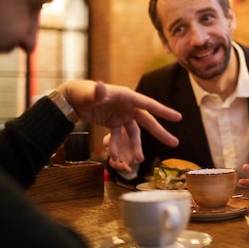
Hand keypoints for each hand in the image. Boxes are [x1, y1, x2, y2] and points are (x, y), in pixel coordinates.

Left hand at [56, 80, 180, 171]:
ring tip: (138, 160)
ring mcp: (121, 115)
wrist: (70, 100)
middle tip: (174, 143)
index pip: (148, 104)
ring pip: (134, 133)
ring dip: (135, 146)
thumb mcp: (89, 94)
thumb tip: (101, 86)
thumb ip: (97, 93)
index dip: (163, 111)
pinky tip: (115, 157)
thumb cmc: (81, 92)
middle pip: (147, 121)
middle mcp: (127, 106)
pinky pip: (119, 137)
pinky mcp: (113, 123)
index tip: (178, 117)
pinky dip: (117, 146)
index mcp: (126, 96)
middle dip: (160, 132)